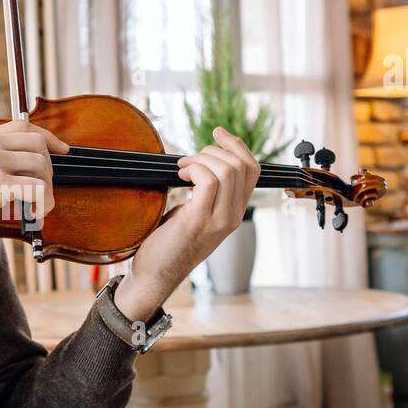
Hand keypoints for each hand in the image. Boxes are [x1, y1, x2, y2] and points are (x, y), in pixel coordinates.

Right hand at [0, 120, 69, 243]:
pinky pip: (36, 189)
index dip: (48, 137)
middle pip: (37, 144)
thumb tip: (13, 174)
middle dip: (48, 170)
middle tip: (44, 190)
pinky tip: (35, 214)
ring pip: (41, 166)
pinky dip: (43, 203)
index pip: (23, 125)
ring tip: (38, 206)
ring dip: (47, 189)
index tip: (61, 149)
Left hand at [113, 126, 260, 321]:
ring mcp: (219, 220)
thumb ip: (206, 192)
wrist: (155, 274)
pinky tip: (179, 175)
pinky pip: (208, 180)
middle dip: (212, 150)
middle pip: (241, 164)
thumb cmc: (168, 242)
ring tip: (182, 168)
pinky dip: (193, 169)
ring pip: (227, 170)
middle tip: (188, 159)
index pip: (252, 169)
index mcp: (234, 211)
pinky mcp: (199, 221)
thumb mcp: (195, 213)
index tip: (217, 133)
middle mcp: (233, 216)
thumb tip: (199, 161)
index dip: (236, 145)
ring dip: (200, 158)